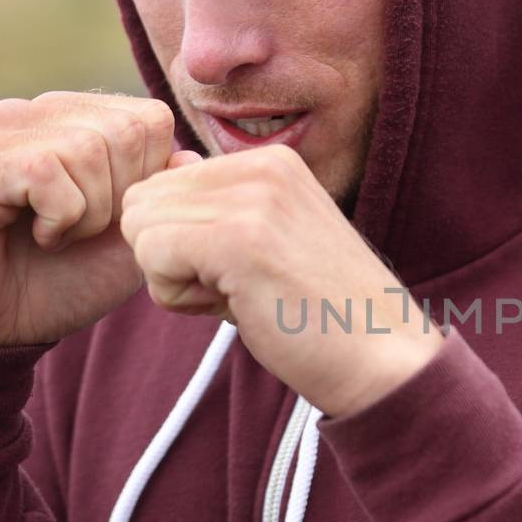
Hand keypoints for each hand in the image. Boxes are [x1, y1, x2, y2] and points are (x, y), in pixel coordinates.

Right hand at [0, 91, 180, 349]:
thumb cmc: (54, 283)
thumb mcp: (125, 244)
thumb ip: (160, 198)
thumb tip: (190, 156)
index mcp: (78, 121)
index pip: (151, 119)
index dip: (149, 181)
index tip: (111, 221)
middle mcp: (41, 113)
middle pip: (130, 129)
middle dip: (123, 198)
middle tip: (82, 232)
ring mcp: (6, 130)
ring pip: (92, 147)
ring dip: (89, 214)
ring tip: (57, 237)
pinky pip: (50, 170)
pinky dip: (59, 218)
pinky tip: (36, 237)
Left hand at [119, 143, 445, 417]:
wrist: (381, 360)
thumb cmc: (323, 315)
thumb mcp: (269, 240)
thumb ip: (217, 207)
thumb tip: (165, 168)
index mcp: (271, 161)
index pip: (163, 184)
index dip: (182, 241)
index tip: (240, 271)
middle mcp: (261, 165)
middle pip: (143, 203)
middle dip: (170, 257)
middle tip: (235, 288)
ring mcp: (252, 198)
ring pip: (140, 229)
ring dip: (175, 280)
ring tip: (240, 297)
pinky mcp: (238, 238)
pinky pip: (152, 256)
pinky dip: (177, 297)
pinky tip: (234, 307)